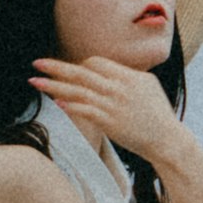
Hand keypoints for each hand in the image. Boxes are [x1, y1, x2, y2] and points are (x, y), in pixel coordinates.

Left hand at [29, 54, 192, 168]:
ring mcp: (112, 105)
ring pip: (77, 91)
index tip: (72, 72)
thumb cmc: (159, 115)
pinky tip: (56, 103)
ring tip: (35, 82)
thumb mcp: (148, 86)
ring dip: (54, 86)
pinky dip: (70, 106)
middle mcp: (118, 87)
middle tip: (37, 63)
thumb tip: (113, 71)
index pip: (96, 62)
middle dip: (56, 67)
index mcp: (127, 76)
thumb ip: (128, 76)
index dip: (81, 66)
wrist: (168, 140)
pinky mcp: (109, 122)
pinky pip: (84, 111)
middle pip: (81, 72)